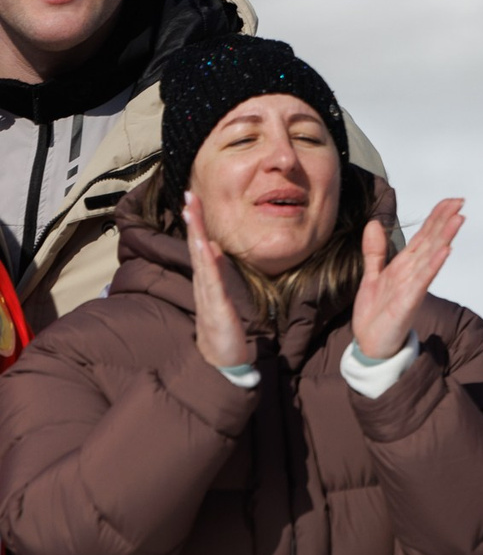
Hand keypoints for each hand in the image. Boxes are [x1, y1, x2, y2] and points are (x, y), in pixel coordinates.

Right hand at [183, 191, 253, 372]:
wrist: (222, 359)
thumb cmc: (221, 328)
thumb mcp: (220, 295)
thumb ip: (216, 271)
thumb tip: (214, 247)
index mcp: (206, 280)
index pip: (200, 245)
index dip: (196, 222)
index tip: (194, 199)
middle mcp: (204, 284)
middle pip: (196, 246)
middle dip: (193, 220)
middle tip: (189, 195)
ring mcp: (209, 295)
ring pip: (201, 260)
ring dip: (197, 235)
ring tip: (192, 212)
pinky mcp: (218, 308)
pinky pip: (213, 282)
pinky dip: (209, 264)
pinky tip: (206, 247)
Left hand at [350, 197, 463, 360]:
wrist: (370, 345)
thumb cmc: (376, 314)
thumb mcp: (371, 276)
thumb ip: (375, 251)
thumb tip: (373, 224)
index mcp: (404, 265)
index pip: (424, 236)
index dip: (436, 217)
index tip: (450, 200)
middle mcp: (413, 273)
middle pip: (431, 241)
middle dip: (445, 221)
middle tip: (461, 201)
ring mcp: (413, 286)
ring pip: (431, 256)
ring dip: (445, 237)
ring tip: (459, 219)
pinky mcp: (409, 301)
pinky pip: (423, 280)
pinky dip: (434, 265)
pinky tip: (445, 251)